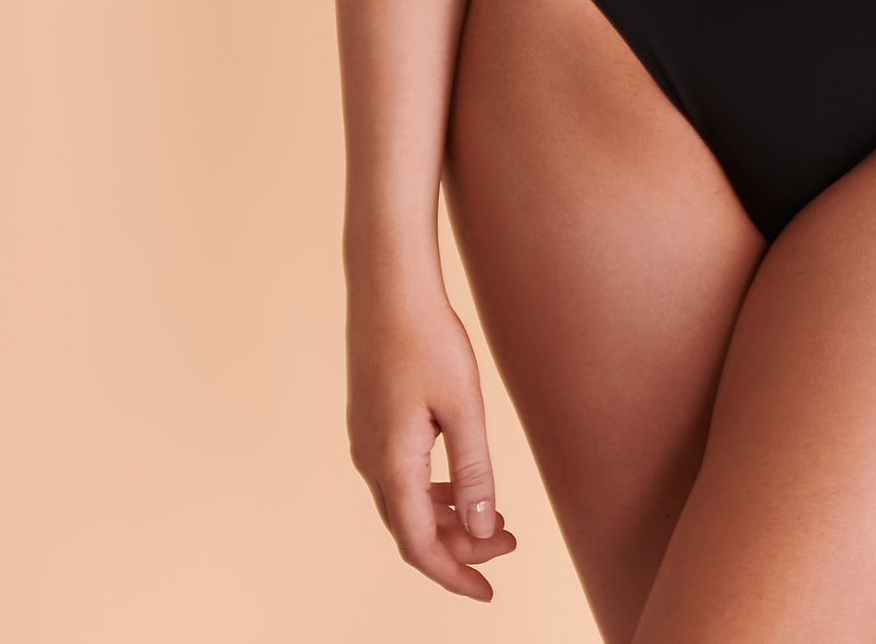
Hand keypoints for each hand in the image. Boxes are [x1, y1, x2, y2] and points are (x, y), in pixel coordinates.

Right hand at [346, 280, 517, 597]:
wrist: (387, 283)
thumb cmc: (427, 337)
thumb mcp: (463, 406)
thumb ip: (474, 471)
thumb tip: (484, 531)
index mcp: (392, 464)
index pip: (420, 547)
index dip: (455, 575)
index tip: (488, 592)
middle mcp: (371, 460)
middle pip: (412, 530)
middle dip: (459, 548)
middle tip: (509, 543)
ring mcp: (366, 440)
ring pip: (405, 504)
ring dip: (447, 520)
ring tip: (494, 519)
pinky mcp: (371, 421)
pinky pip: (399, 478)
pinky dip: (431, 493)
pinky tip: (460, 484)